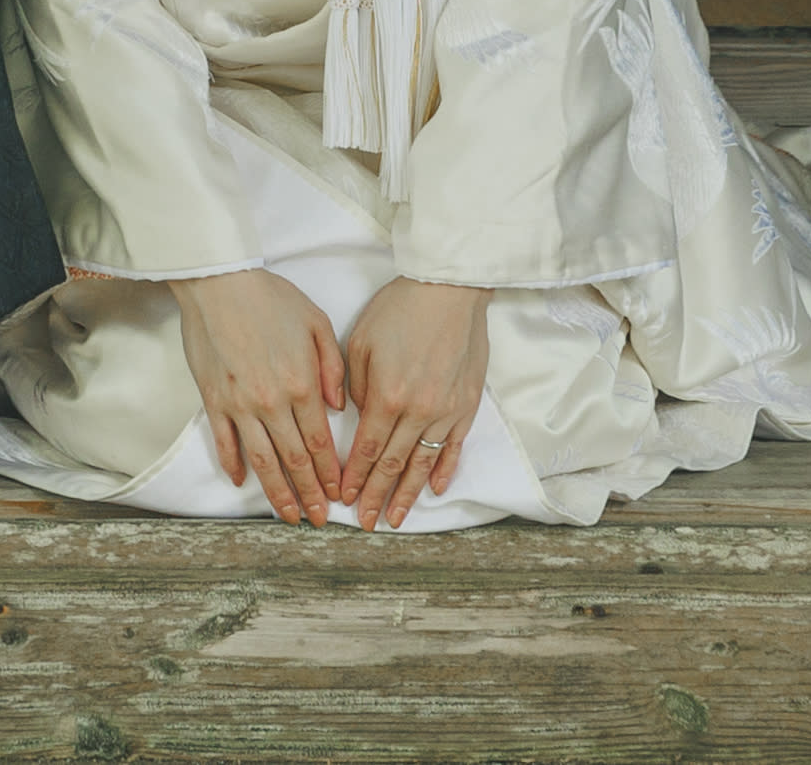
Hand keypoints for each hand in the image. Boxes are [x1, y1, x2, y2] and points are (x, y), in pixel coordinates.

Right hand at [170, 269, 349, 524]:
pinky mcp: (213, 400)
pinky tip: (243, 482)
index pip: (320, 442)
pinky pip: (225, 442)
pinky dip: (234, 465)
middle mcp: (272, 402)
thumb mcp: (317, 322)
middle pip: (294, 460)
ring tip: (287, 515)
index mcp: (302, 384)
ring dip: (277, 492)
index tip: (338, 495)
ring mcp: (239, 405)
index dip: (330, 473)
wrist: (219, 282)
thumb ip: (334, 367)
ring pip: (262, 461)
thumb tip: (338, 405)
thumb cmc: (270, 297)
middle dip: (309, 493)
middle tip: (318, 518)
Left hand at [334, 279, 487, 528]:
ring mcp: (445, 410)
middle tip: (365, 522)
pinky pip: (453, 446)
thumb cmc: (400, 308)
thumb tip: (358, 414)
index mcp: (386, 395)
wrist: (449, 288)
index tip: (343, 498)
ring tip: (395, 518)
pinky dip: (443, 469)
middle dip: (375, 495)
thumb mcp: (361, 341)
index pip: (367, 449)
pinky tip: (434, 489)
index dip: (355, 477)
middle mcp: (416, 410)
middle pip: (393, 464)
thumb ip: (356, 385)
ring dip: (408, 493)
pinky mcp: (467, 405)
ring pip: (422, 462)